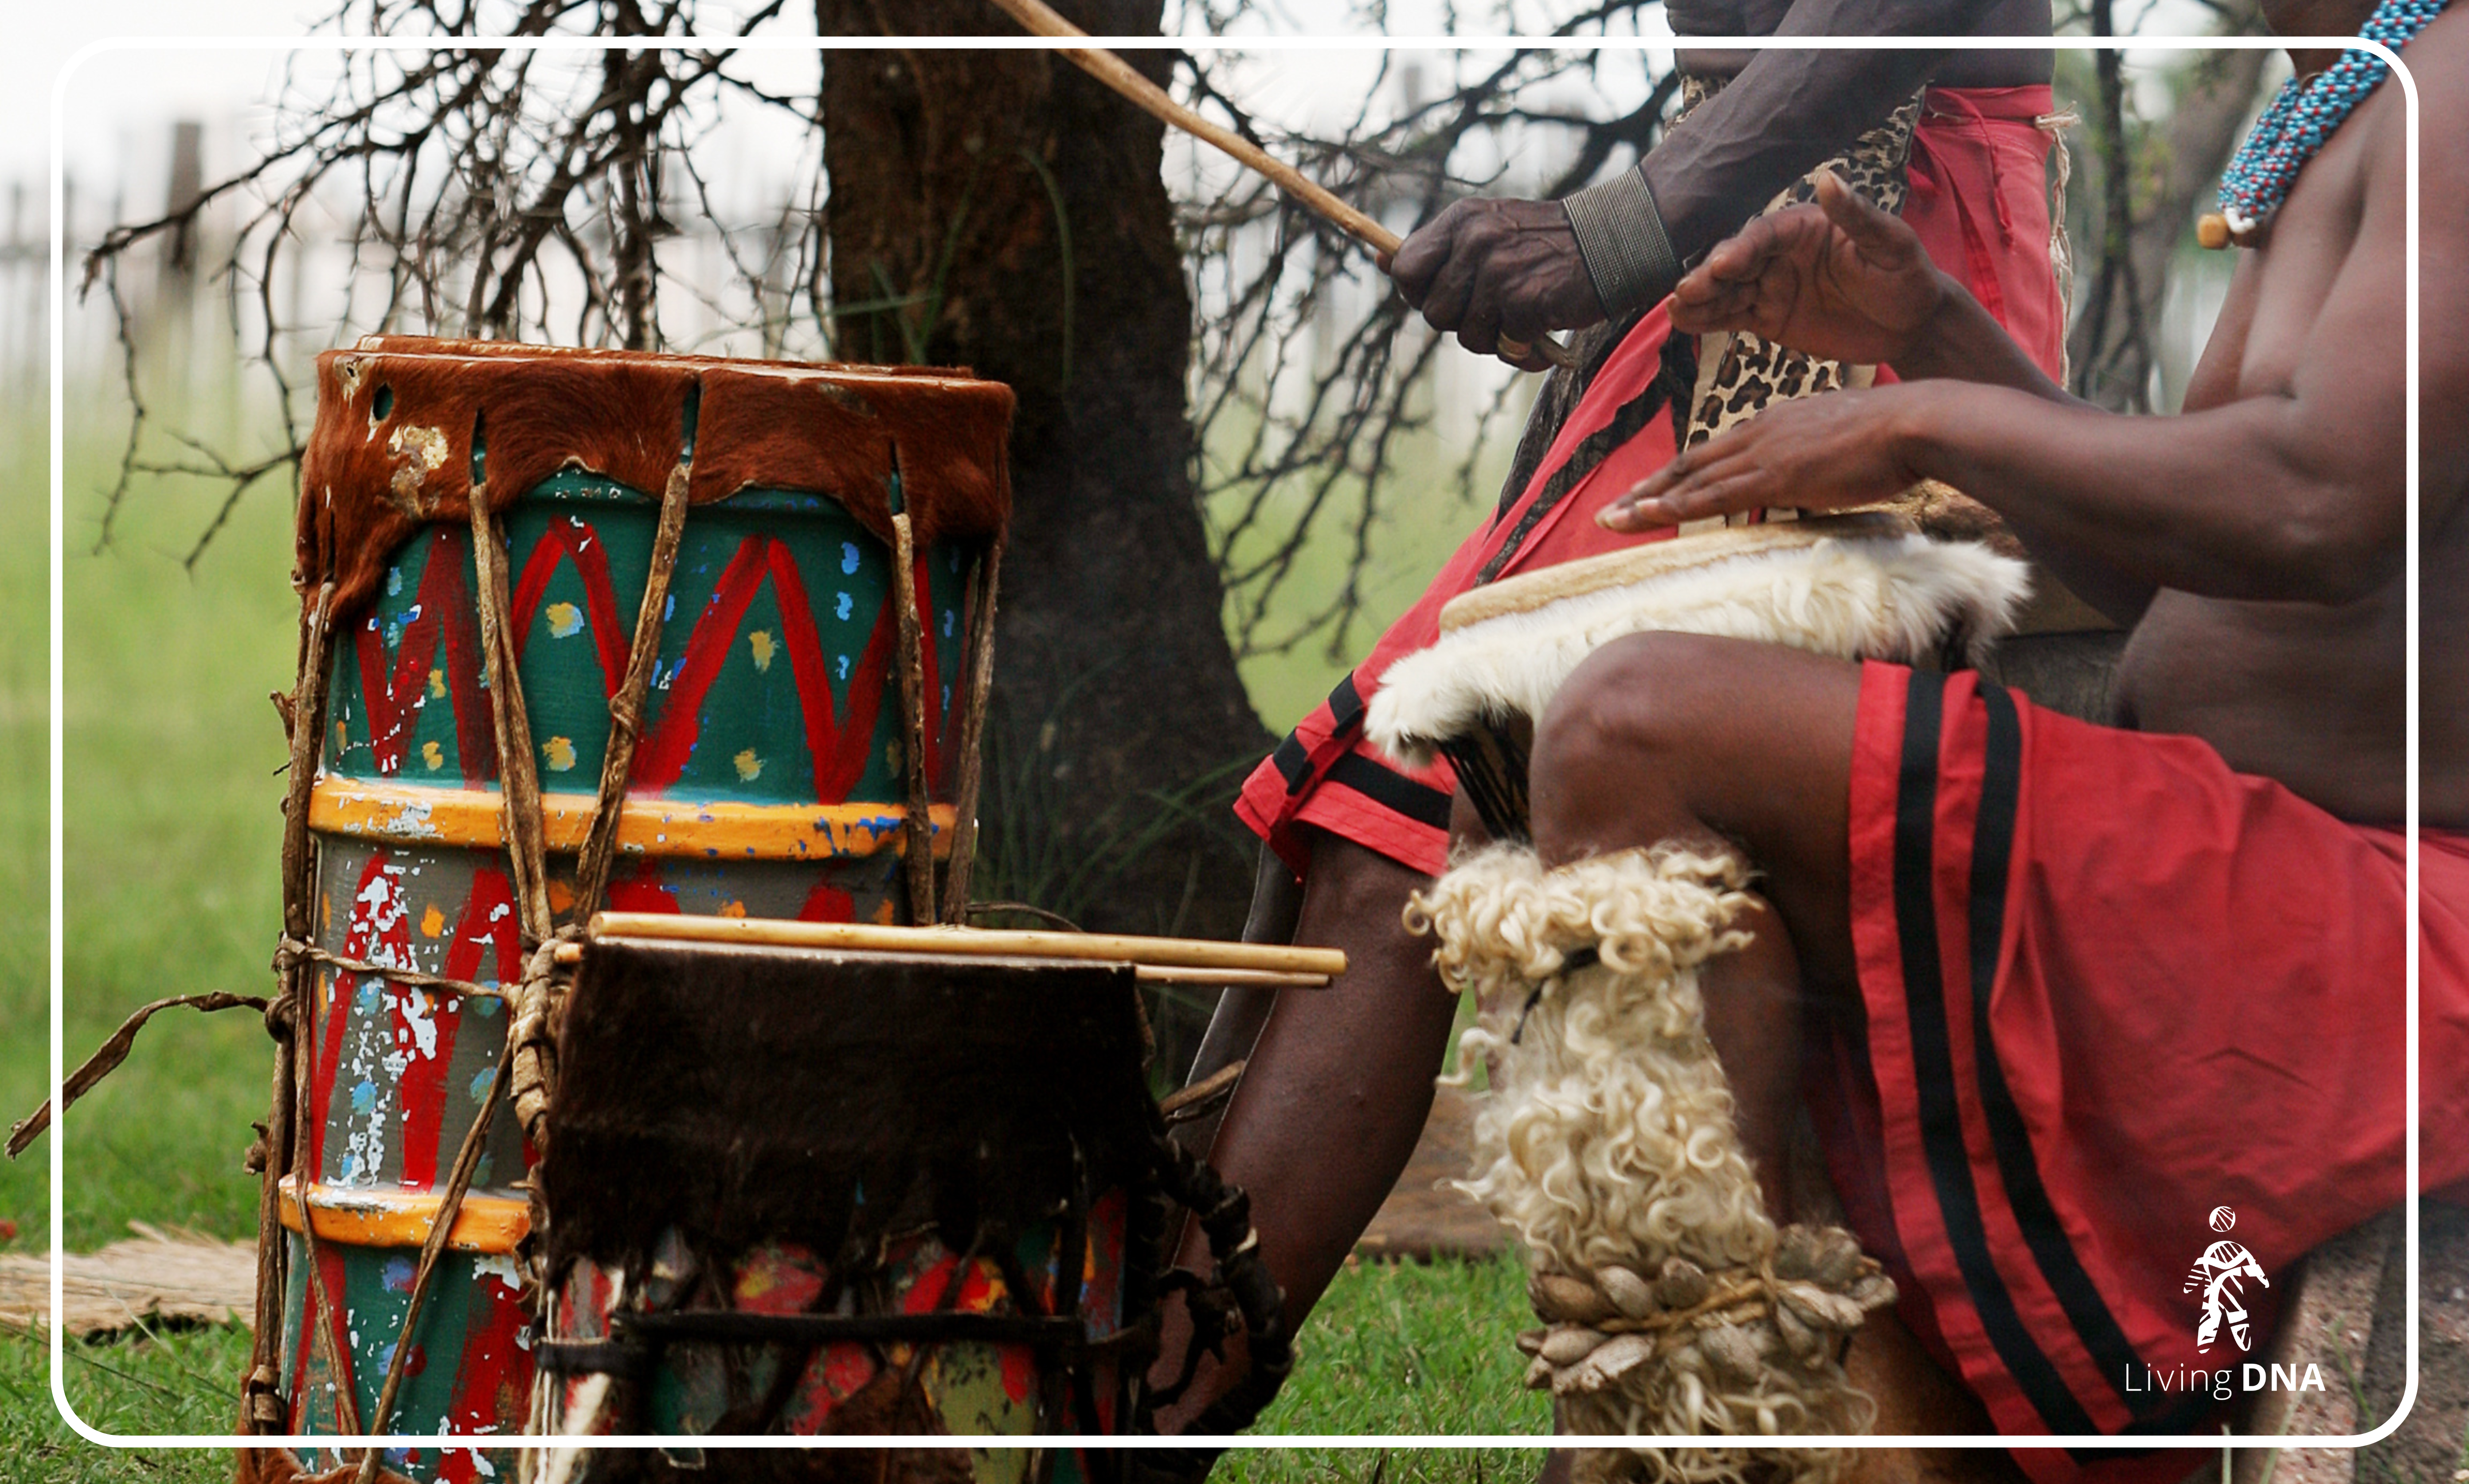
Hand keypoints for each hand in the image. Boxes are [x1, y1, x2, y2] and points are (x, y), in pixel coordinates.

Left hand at [1386, 197, 1604, 369]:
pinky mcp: (1526, 301)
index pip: (1405, 267)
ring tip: (1524, 318)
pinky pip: (1506, 348)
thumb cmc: (1548, 245)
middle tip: (1496, 310)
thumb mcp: (1489, 229)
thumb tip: (1381, 259)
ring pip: (1467, 336)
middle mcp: (1476, 240)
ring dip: (1495, 339)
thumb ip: (1441, 250)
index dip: (1419, 294)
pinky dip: (1526, 352)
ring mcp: (1500, 271)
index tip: (1445, 297)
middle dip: (1461, 322)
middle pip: (1433, 312)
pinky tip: (1545, 330)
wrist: (1616, 242)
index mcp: (1462, 220)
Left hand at [1597, 383, 1934, 529]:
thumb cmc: (1894, 437)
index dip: (1682, 475)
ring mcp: (1764, 452)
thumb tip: (1811, 484)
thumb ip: (1817, 466)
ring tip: (1612, 519)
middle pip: (1691, 463)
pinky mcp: (1774, 475)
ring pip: (1690, 480)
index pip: (1717, 452)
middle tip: (1613, 508)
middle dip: (1649, 488)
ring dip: (1647, 501)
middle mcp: (1760, 433)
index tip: (1654, 491)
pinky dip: (1673, 507)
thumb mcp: (1842, 447)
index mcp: (1776, 423)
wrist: (1915, 422)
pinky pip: (1711, 495)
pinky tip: (1645, 518)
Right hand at [1668, 170, 1947, 368]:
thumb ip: (1858, 216)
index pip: (1765, 234)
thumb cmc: (1907, 276)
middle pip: (1736, 261)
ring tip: (1675, 309)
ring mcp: (1771, 286)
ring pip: (1726, 290)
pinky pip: (1732, 317)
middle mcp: (1781, 254)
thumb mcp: (1891, 244)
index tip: (1722, 265)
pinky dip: (1707, 320)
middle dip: (1709, 276)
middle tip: (1687, 290)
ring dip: (1700, 299)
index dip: (1742, 249)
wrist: (1912, 325)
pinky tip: (1683, 322)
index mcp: (1805, 229)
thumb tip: (1828, 178)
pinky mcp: (1768, 317)